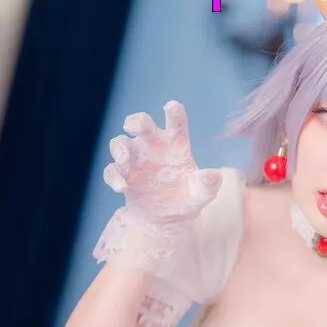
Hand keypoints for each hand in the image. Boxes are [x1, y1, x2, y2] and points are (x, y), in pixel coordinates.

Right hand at [103, 100, 221, 226]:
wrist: (168, 220)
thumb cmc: (187, 200)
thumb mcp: (201, 195)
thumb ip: (207, 185)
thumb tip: (214, 175)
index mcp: (175, 144)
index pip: (175, 123)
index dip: (173, 112)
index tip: (171, 107)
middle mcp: (153, 146)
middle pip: (141, 124)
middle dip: (136, 121)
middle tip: (133, 126)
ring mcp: (135, 160)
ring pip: (120, 143)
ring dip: (119, 147)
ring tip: (124, 158)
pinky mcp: (123, 176)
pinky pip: (112, 171)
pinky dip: (114, 176)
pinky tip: (122, 187)